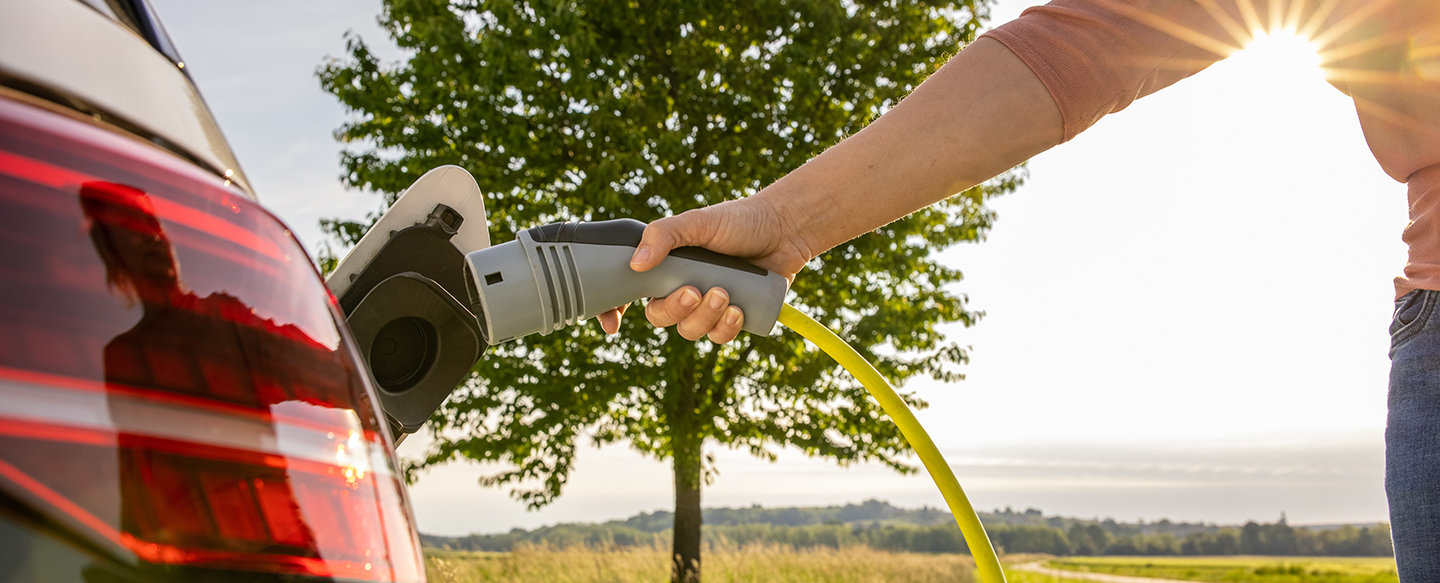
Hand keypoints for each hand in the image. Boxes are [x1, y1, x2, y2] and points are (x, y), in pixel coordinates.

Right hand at [594, 196, 811, 341]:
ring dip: (704, 318)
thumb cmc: (738, 221)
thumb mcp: (697, 221)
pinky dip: (726, 328)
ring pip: (690, 330)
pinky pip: (719, 337)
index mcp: (666, 266)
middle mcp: (682, 287)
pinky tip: (739, 310)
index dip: (614, 310)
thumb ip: (664, 235)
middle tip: (695, 291)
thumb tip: (637, 264)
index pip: (630, 291)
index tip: (613, 325)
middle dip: (676, 310)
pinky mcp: (733, 317)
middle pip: (661, 316)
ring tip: (724, 294)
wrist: (785, 229)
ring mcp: (707, 305)